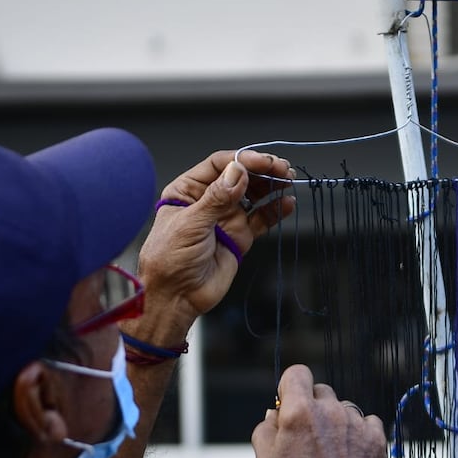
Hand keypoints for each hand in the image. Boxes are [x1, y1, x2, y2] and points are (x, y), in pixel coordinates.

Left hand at [135, 150, 295, 338]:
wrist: (176, 296)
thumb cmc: (169, 259)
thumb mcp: (191, 223)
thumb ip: (217, 198)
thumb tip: (238, 171)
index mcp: (188, 190)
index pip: (219, 165)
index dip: (243, 160)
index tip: (263, 162)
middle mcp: (209, 200)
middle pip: (240, 176)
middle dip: (262, 170)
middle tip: (282, 169)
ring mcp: (226, 218)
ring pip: (254, 195)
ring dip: (271, 186)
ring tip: (288, 181)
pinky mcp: (240, 236)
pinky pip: (262, 219)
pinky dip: (276, 210)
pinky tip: (287, 203)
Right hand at [251, 365, 392, 457]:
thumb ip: (265, 430)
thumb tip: (274, 414)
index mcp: (299, 412)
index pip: (297, 373)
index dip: (290, 387)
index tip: (289, 404)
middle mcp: (330, 410)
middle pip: (320, 391)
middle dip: (312, 407)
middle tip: (307, 437)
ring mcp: (355, 422)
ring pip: (342, 408)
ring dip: (335, 422)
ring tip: (329, 453)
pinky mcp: (375, 437)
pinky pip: (365, 422)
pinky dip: (357, 433)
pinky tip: (349, 455)